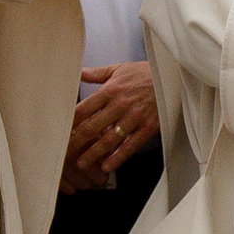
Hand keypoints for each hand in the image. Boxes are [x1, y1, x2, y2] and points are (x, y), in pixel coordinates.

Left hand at [64, 61, 156, 191]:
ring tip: (82, 163)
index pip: (84, 108)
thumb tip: (80, 73)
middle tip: (65, 153)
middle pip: (93, 126)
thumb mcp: (119, 68)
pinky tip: (108, 165)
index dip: (71, 122)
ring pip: (110, 139)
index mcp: (110, 90)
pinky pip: (130, 145)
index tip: (60, 132)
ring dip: (94, 153)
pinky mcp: (148, 127)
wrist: (172, 76)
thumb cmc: (146, 72)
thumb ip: (98, 73)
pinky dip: (118, 157)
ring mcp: (134, 117)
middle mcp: (120, 104)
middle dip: (77, 141)